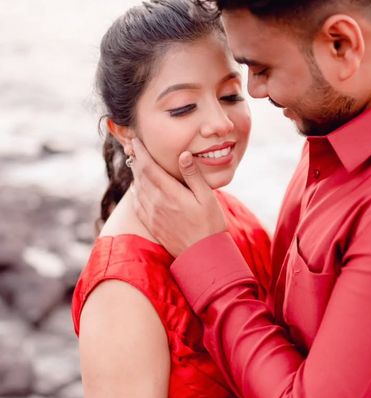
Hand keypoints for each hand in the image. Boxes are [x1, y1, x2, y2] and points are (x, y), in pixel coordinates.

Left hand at [130, 139, 226, 256]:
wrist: (202, 255)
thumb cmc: (210, 225)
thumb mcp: (207, 197)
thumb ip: (193, 175)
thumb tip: (182, 154)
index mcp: (170, 193)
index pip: (149, 167)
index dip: (140, 152)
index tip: (136, 141)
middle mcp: (157, 203)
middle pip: (140, 176)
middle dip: (135, 160)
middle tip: (132, 148)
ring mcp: (153, 216)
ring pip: (137, 190)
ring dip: (135, 175)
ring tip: (134, 164)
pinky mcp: (152, 225)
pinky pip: (137, 205)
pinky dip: (135, 193)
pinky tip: (137, 189)